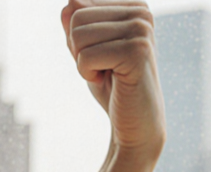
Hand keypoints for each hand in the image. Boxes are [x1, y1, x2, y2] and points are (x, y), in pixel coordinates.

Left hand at [61, 0, 165, 155]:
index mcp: (132, 6)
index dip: (77, 37)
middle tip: (101, 67)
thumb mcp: (87, 51)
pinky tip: (110, 80)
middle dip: (78, 49)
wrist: (135, 122)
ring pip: (78, 36)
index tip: (100, 55)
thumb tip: (68, 3)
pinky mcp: (137, 51)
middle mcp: (141, 11)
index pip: (77, 5)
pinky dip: (87, 74)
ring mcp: (141, 29)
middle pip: (76, 17)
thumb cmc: (111, 86)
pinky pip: (85, 56)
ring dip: (83, 63)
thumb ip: (77, 26)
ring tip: (106, 73)